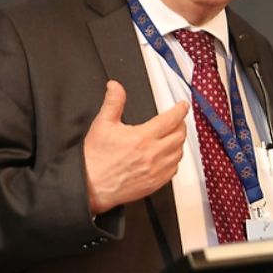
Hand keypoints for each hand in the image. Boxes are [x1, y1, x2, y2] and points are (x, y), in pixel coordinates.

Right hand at [83, 80, 187, 214]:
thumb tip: (115, 86)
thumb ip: (113, 102)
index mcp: (142, 138)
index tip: (182, 106)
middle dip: (181, 124)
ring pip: (179, 153)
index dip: (180, 110)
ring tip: (173, 136)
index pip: (171, 120)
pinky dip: (174, 160)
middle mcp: (152, 155)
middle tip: (177, 120)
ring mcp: (155, 171)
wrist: (90, 185)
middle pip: (180, 136)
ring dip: (179, 142)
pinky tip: (168, 156)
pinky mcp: (154, 183)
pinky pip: (174, 170)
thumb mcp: (102, 124)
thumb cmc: (95, 158)